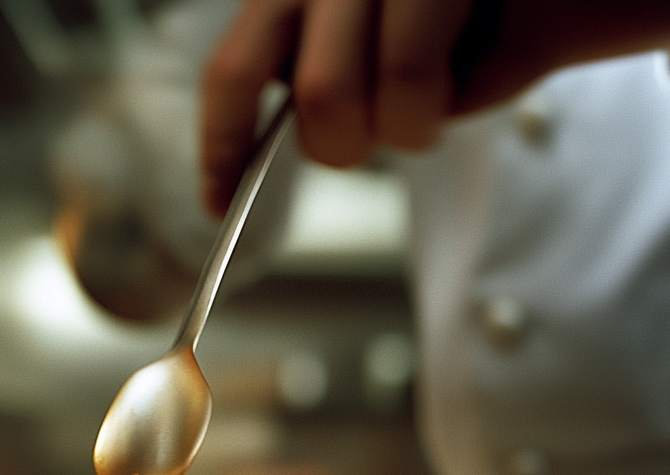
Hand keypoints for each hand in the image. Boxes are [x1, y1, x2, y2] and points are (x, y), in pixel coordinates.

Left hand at [202, 0, 669, 215]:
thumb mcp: (408, 60)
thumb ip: (343, 88)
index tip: (218, 202)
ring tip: (444, 93)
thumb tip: (291, 144)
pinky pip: (403, 80)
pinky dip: (437, 112)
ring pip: (328, 99)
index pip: (234, 71)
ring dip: (399, 132)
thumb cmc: (509, 16)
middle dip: (339, 149)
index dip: (221, 148)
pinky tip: (469, 71)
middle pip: (288, 97)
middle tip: (384, 136)